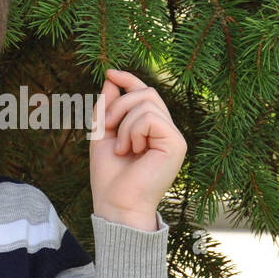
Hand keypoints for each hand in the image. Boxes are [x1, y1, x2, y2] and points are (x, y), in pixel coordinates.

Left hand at [89, 68, 186, 228]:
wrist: (117, 204)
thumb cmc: (110, 177)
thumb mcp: (102, 135)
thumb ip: (107, 109)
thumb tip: (111, 80)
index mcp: (152, 130)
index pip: (145, 93)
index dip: (129, 79)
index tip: (109, 73)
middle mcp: (167, 131)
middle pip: (147, 92)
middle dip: (119, 104)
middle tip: (106, 128)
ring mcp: (174, 137)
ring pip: (147, 103)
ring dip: (124, 122)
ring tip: (121, 148)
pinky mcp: (176, 143)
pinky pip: (150, 117)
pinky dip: (133, 131)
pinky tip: (132, 151)